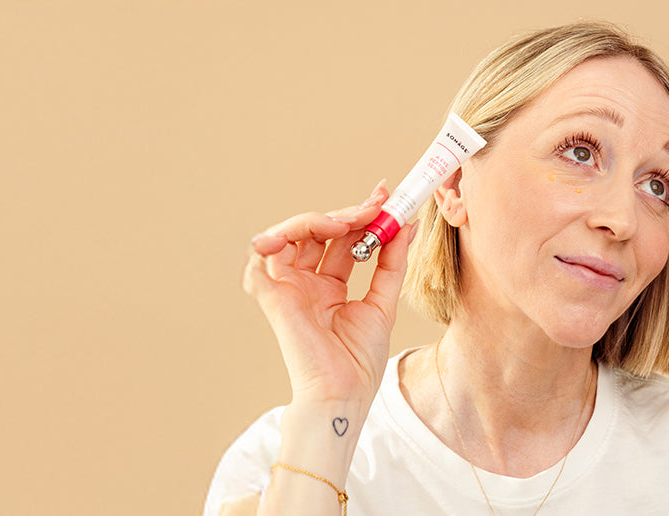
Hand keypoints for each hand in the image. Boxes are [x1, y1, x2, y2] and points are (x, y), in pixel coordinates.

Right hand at [242, 182, 408, 403]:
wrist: (343, 393)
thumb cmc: (358, 361)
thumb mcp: (383, 303)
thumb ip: (391, 262)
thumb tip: (407, 225)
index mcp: (328, 287)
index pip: (341, 240)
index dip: (360, 216)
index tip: (385, 196)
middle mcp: (305, 284)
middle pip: (317, 233)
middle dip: (346, 214)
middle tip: (374, 206)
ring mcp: (286, 289)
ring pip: (289, 236)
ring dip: (318, 221)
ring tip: (349, 221)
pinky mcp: (271, 297)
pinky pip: (260, 258)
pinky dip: (275, 239)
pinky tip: (313, 230)